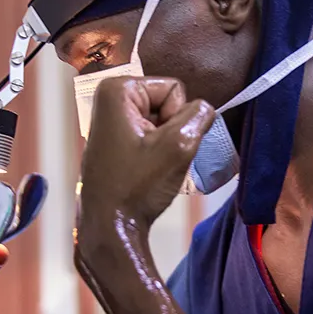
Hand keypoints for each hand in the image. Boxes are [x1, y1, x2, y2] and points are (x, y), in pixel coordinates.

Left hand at [78, 77, 214, 238]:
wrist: (111, 225)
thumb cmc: (137, 187)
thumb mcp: (180, 145)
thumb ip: (200, 115)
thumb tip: (204, 109)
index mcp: (117, 90)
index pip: (175, 88)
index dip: (178, 117)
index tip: (160, 144)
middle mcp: (108, 97)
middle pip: (167, 101)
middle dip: (171, 129)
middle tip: (156, 157)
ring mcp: (109, 119)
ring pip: (162, 119)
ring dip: (165, 142)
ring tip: (150, 165)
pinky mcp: (114, 138)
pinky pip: (150, 133)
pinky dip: (155, 150)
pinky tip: (145, 169)